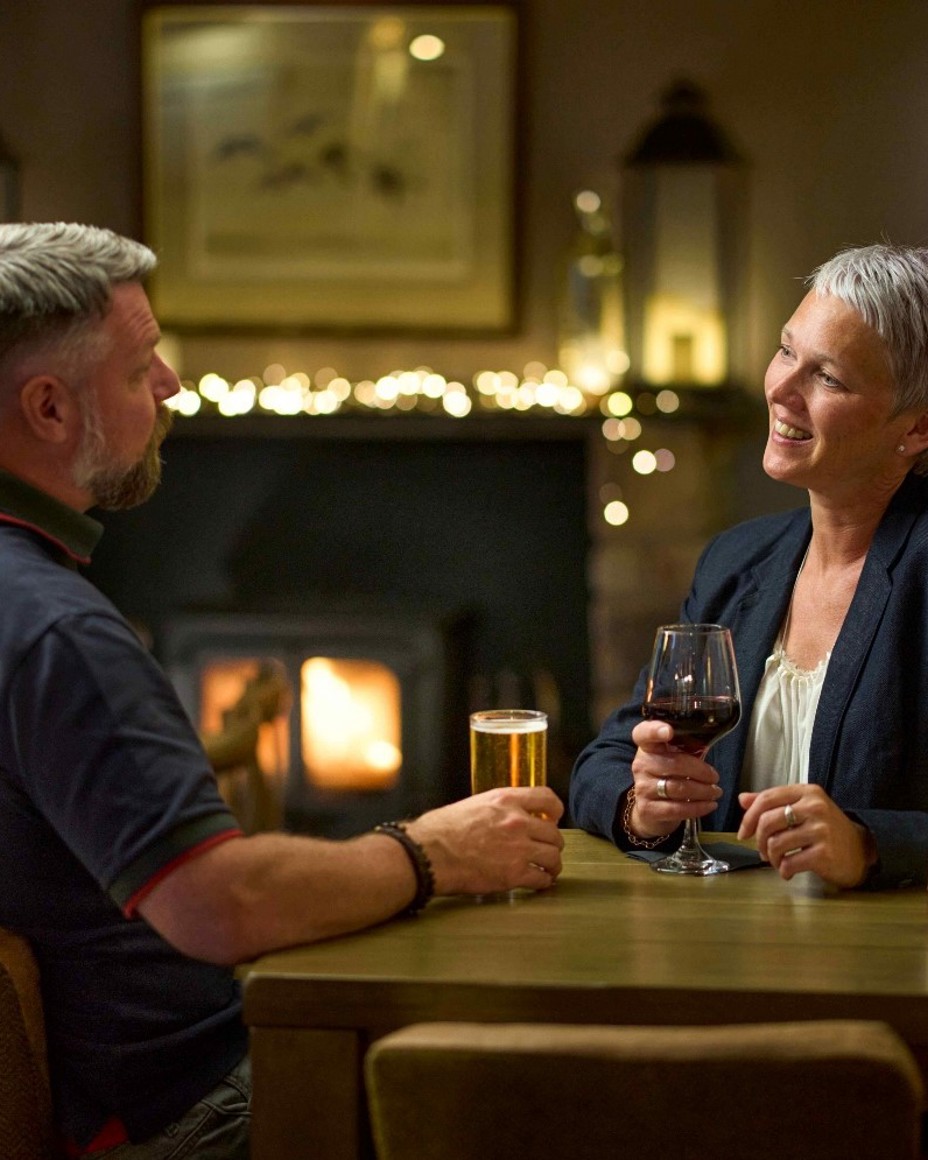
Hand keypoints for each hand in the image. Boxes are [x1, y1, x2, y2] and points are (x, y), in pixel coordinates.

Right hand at [407, 787, 564, 895]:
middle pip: (554, 833)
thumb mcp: (474, 804)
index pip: (547, 798)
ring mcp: (518, 848)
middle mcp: (517, 821)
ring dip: (551, 865)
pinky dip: (543, 882)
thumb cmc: (442, 830)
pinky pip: (541, 878)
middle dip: (551, 843)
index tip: (553, 818)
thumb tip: (510, 815)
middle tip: (545, 850)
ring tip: (547, 869)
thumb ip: (498, 809)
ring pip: (553, 857)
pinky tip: (538, 882)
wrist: (429, 854)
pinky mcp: (513, 874)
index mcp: (506, 800)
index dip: (555, 810)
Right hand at [626, 720, 722, 838]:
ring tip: (716, 792)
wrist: (651, 807)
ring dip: (703, 791)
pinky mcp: (647, 809)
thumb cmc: (669, 775)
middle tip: (715, 778)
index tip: (668, 731)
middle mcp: (641, 764)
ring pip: (677, 788)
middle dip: (700, 771)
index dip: (654, 730)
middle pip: (673, 764)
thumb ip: (686, 746)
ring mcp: (642, 787)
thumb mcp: (674, 756)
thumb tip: (712, 736)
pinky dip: (697, 807)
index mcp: (647, 746)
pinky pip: (676, 808)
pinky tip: (710, 805)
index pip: (643, 733)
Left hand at [737, 785, 875, 887]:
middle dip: (759, 840)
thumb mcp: (802, 809)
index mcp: (807, 792)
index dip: (749, 817)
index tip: (744, 833)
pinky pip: (789, 862)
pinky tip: (788, 871)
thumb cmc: (826, 829)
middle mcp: (815, 807)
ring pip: (776, 843)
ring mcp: (821, 830)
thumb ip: (773, 802)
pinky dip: (783, 870)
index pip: (767, 798)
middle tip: (762, 851)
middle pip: (767, 821)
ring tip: (778, 861)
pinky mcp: (824, 853)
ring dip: (771, 857)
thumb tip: (742, 798)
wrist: (861, 851)